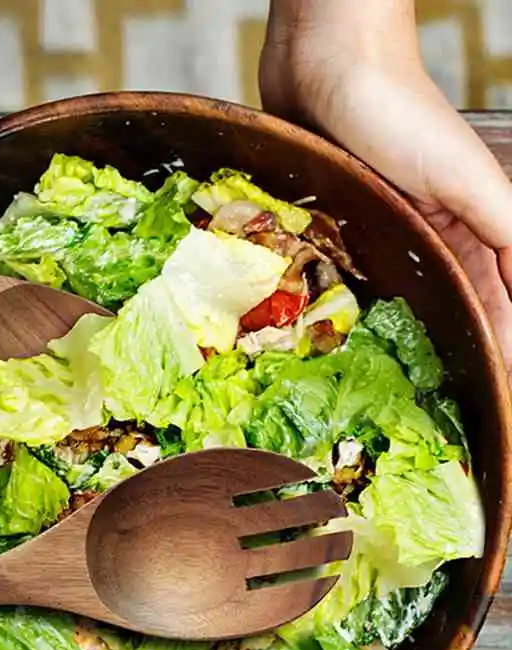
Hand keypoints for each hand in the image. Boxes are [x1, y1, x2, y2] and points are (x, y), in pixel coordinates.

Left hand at [260, 2, 511, 372]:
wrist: (329, 64)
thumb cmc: (398, 113)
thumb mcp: (464, 177)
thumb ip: (507, 232)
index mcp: (471, 229)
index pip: (496, 306)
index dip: (499, 352)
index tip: (493, 403)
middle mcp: (428, 237)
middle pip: (449, 310)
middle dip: (453, 356)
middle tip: (442, 411)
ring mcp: (382, 232)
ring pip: (401, 300)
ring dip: (403, 340)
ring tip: (397, 390)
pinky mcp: (340, 224)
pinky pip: (350, 278)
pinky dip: (356, 309)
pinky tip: (349, 340)